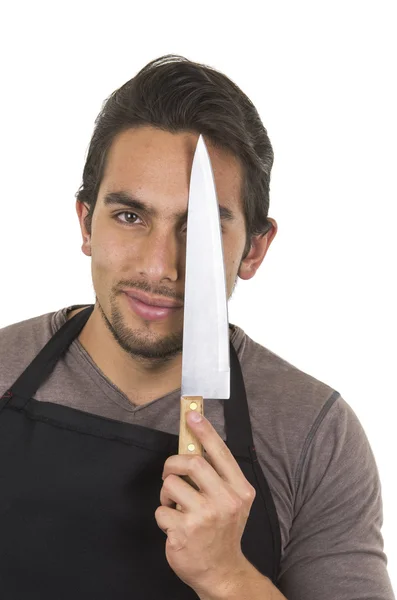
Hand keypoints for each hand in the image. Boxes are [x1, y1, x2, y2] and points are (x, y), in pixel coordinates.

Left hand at [154, 410, 255, 595]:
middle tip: (171, 472)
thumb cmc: (224, 531)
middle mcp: (225, 501)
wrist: (222, 572)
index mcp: (239, 490)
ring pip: (171, 485)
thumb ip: (219, 476)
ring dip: (167, 494)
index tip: (192, 415)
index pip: (220, 452)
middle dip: (173, 464)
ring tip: (177, 506)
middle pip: (191, 463)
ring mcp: (204, 517)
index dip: (205, 431)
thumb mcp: (233, 501)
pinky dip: (163, 515)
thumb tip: (196, 445)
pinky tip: (175, 526)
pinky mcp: (184, 532)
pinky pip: (161, 510)